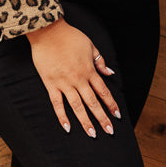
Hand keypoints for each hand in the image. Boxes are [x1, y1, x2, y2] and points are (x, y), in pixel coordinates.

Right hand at [27, 19, 119, 136]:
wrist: (48, 32)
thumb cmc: (70, 36)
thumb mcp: (90, 45)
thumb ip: (100, 61)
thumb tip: (109, 73)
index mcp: (89, 70)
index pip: (103, 92)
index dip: (111, 105)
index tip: (117, 116)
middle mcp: (79, 79)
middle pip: (93, 102)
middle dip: (102, 118)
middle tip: (109, 131)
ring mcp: (64, 83)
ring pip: (77, 106)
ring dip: (85, 121)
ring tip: (92, 134)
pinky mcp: (50, 84)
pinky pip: (57, 103)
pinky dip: (62, 116)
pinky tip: (67, 127)